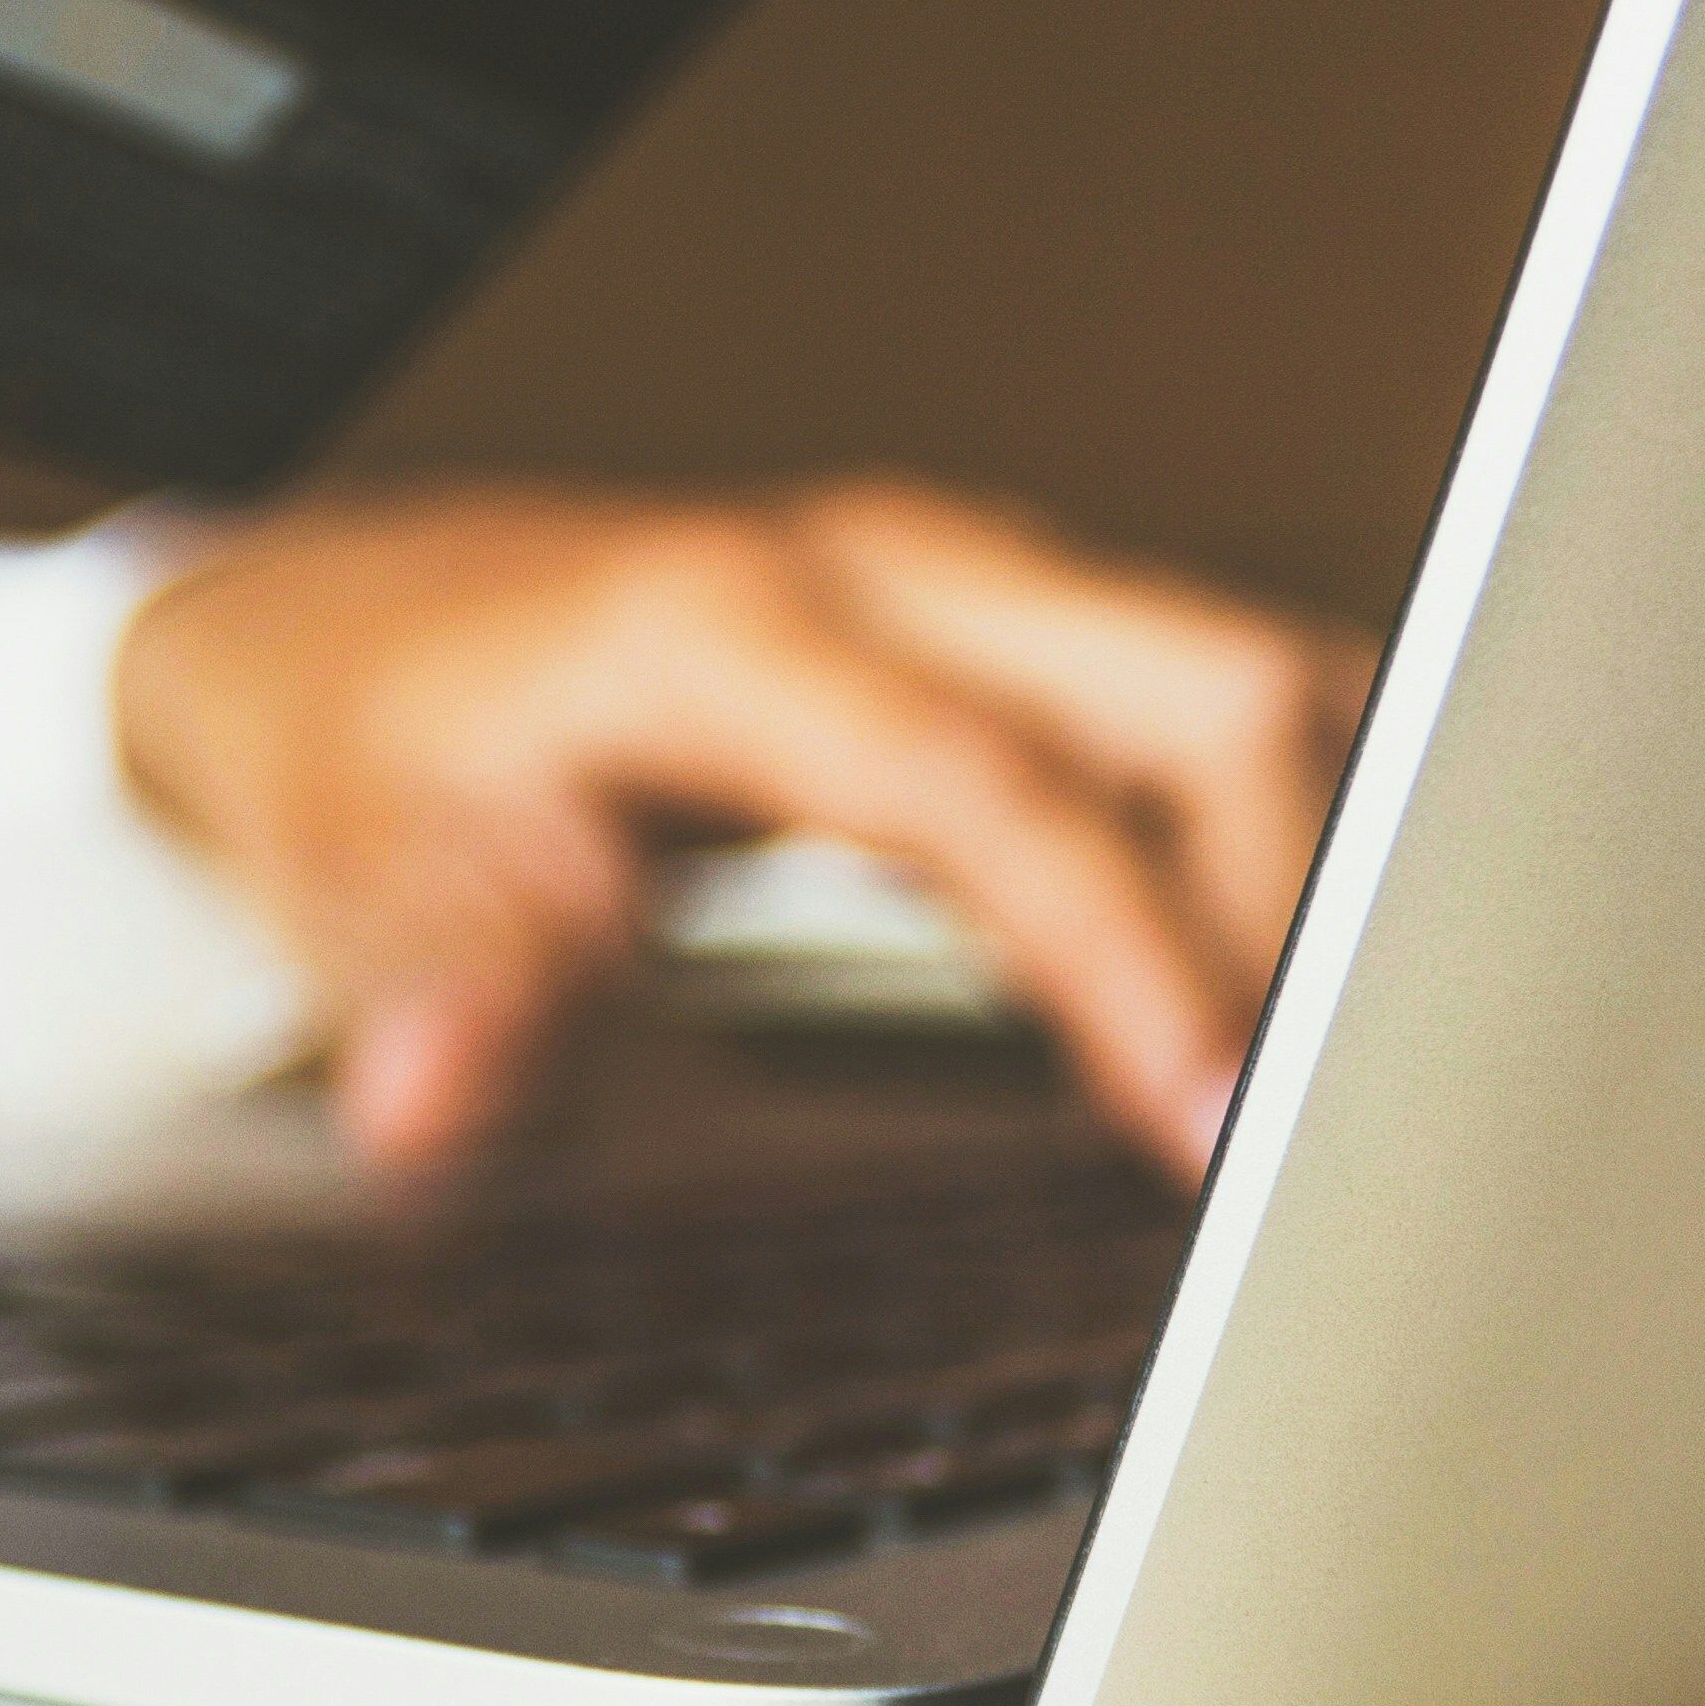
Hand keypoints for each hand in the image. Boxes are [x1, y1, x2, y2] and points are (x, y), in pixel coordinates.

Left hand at [114, 480, 1370, 1180]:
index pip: (995, 789)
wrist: (339, 625)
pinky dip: (1288, 837)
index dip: (1127, 955)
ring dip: (1328, 866)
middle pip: (1202, 690)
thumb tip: (429, 1103)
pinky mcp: (1004, 630)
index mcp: (733, 625)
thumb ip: (440, 987)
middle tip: (1340, 1135)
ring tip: (1365, 1081)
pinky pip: (1209, 711)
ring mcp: (963, 583)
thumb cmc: (366, 749)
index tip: (1213, 1123)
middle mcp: (883, 569)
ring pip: (1243, 682)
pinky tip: (1304, 989)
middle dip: (1307, 905)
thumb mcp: (360, 877)